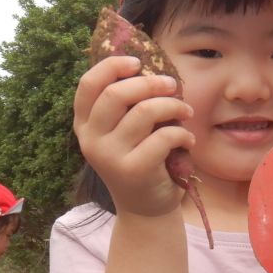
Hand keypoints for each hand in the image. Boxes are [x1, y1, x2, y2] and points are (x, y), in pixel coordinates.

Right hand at [72, 55, 194, 217]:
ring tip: (186, 112)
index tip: (137, 63)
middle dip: (150, 83)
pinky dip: (183, 134)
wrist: (145, 209)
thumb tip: (149, 68)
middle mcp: (91, 140)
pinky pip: (164, 136)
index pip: (88, 85)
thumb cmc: (138, 161)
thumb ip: (125, 106)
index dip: (112, 66)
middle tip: (172, 86)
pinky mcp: (135, 170)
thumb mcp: (122, 133)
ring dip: (173, 106)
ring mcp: (110, 156)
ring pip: (145, 111)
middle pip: (117, 93)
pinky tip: (188, 140)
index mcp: (85, 125)